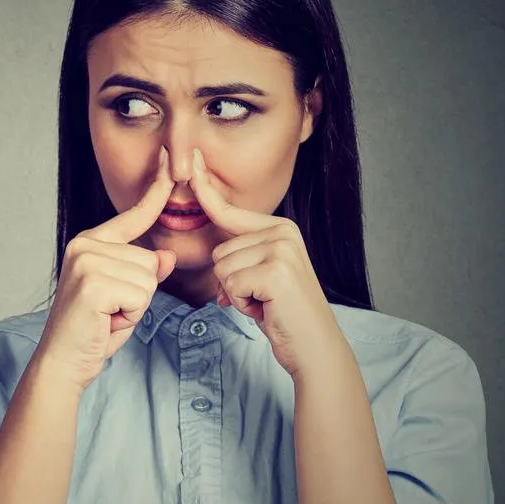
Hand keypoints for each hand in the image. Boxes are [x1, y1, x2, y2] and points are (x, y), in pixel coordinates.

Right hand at [36, 146, 177, 391]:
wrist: (64, 361)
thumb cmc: (93, 330)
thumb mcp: (125, 296)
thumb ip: (142, 272)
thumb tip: (162, 256)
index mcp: (90, 242)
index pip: (132, 216)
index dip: (154, 190)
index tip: (168, 160)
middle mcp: (85, 245)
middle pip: (149, 260)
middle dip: (139, 293)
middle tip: (111, 310)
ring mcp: (86, 262)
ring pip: (148, 279)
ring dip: (135, 306)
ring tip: (108, 316)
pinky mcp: (92, 282)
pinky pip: (140, 295)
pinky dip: (130, 315)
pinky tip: (106, 320)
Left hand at [190, 148, 342, 377]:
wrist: (314, 346)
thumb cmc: (284, 314)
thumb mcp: (263, 276)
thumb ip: (242, 257)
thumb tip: (218, 259)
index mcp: (280, 228)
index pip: (229, 210)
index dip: (206, 188)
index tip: (190, 157)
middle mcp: (282, 232)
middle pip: (219, 251)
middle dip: (232, 283)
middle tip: (262, 297)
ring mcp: (280, 249)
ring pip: (222, 269)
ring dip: (237, 295)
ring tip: (265, 302)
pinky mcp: (274, 271)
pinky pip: (230, 285)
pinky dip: (242, 304)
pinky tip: (266, 308)